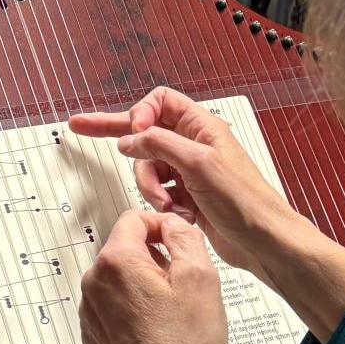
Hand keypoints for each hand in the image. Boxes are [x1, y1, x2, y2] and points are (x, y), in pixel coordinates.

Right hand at [69, 87, 301, 279]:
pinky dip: (160, 202)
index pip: (160, 102)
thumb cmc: (246, 201)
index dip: (141, 115)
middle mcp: (193, 145)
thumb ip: (159, 144)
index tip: (134, 134)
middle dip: (116, 134)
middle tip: (81, 125)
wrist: (263, 241)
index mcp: (201, 127)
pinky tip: (178, 212)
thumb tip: (129, 138)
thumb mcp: (199, 163)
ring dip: (150, 187)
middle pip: (145, 132)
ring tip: (169, 202)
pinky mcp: (185, 195)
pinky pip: (156, 191)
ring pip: (146, 167)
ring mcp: (187, 171)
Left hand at [80, 210, 226, 343]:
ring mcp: (90, 310)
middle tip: (181, 286)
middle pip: (125, 249)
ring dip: (144, 284)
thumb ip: (183, 236)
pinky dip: (133, 308)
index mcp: (116, 262)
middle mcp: (94, 283)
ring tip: (171, 312)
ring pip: (119, 278)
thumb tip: (172, 224)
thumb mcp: (201, 277)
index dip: (162, 227)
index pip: (134, 219)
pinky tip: (156, 329)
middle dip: (154, 259)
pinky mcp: (93, 332)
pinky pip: (113, 305)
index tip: (178, 244)